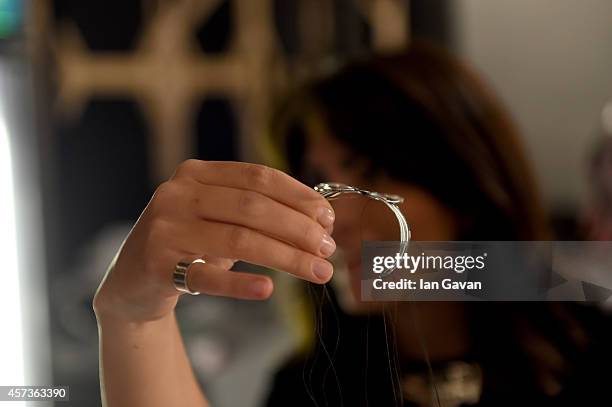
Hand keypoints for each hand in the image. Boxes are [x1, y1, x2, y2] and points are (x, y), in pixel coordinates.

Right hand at [93, 160, 335, 322]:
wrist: (132, 280)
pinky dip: (241, 283)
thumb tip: (319, 220)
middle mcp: (178, 193)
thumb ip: (257, 210)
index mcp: (197, 174)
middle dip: (299, 228)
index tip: (328, 218)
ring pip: (239, 239)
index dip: (299, 196)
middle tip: (328, 248)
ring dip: (286, 256)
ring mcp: (165, 228)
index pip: (259, 177)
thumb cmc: (189, 244)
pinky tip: (268, 289)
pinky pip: (208, 275)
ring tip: (318, 271)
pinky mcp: (159, 265)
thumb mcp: (218, 217)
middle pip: (253, 207)